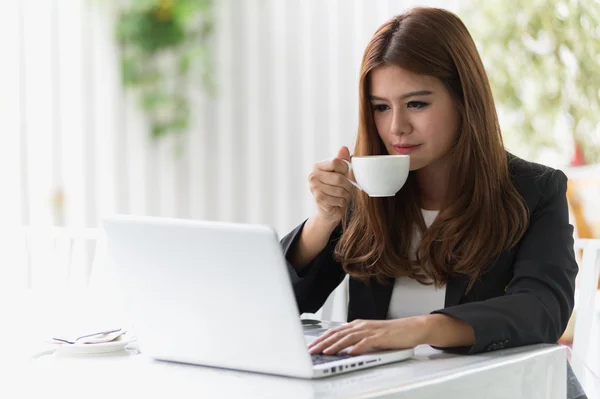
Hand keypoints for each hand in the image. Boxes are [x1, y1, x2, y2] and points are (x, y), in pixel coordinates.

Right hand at [308, 146, 353, 223]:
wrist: (328, 209)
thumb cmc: (335, 189)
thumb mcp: (340, 173)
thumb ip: (342, 160)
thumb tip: (344, 148)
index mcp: (317, 166)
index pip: (336, 162)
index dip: (345, 169)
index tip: (345, 174)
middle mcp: (313, 175)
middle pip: (339, 178)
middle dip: (348, 185)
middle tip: (348, 188)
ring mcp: (314, 187)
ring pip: (339, 190)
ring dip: (345, 195)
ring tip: (342, 195)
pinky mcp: (318, 199)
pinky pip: (337, 199)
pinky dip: (342, 202)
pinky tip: (338, 202)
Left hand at [308, 317, 428, 355]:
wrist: (411, 328)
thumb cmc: (392, 333)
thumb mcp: (370, 335)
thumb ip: (356, 340)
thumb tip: (342, 349)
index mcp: (358, 325)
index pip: (335, 331)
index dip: (322, 338)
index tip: (312, 345)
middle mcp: (362, 326)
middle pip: (338, 334)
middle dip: (323, 342)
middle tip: (312, 350)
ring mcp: (371, 331)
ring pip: (349, 338)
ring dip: (335, 346)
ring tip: (325, 352)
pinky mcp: (380, 338)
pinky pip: (366, 342)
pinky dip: (356, 347)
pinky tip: (349, 352)